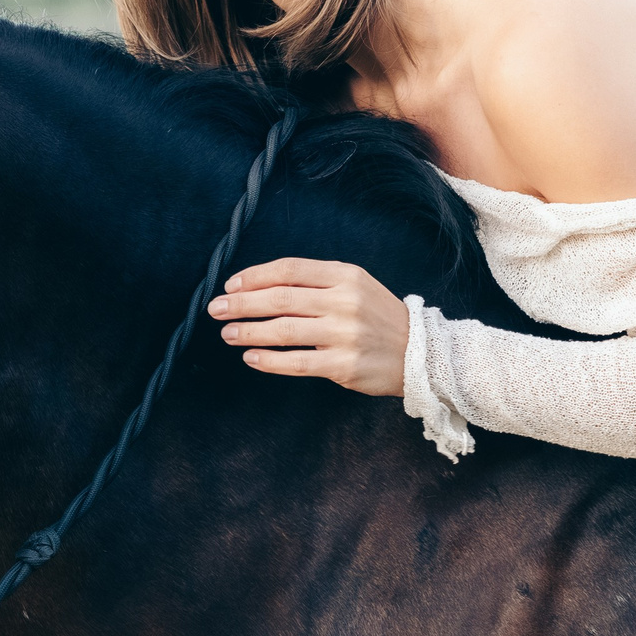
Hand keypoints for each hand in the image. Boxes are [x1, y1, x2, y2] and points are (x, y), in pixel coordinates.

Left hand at [209, 258, 408, 396]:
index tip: (231, 286)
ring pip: (283, 330)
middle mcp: (344, 301)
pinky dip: (268, 360)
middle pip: (280, 298)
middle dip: (241, 303)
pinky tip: (251, 357)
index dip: (254, 277)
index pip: (289, 270)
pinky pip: (296, 363)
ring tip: (228, 333)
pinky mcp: (343, 366)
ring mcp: (344, 334)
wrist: (419, 353)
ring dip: (248, 331)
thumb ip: (315, 282)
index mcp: (345, 275)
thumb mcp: (354, 286)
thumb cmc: (377, 317)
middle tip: (216, 309)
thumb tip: (259, 286)